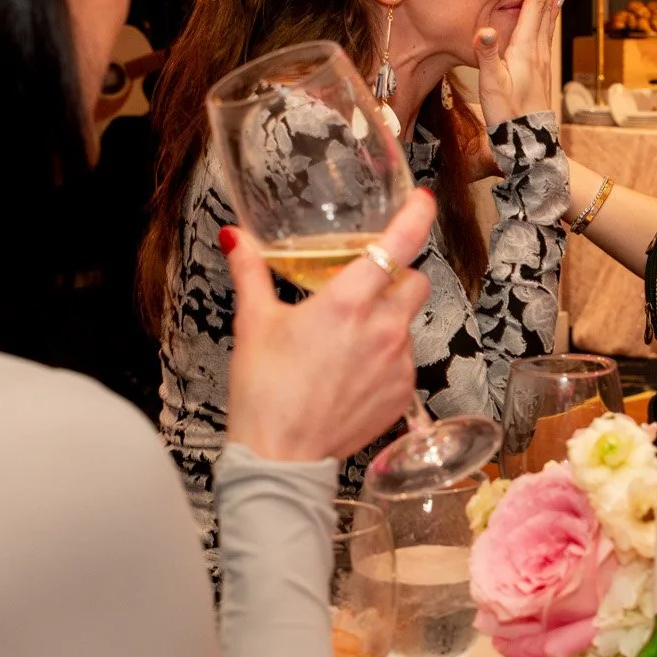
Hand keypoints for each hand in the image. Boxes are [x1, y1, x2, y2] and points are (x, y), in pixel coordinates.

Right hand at [223, 190, 436, 461]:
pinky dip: (387, 358)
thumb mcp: (254, 323)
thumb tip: (234, 237)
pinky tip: (353, 373)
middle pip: (416, 281)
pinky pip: (407, 361)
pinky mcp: (404, 394)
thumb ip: (251, 272)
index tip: (422, 198)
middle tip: (364, 288)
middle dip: (398, 277)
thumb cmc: (264, 391)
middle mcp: (383, 328)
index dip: (417, 215)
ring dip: (388, 321)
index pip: (399, 243)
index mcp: (347, 302)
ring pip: (410, 323)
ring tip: (347, 342)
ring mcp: (399, 363)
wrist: (281, 458)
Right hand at [474, 0, 567, 126]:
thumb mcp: (492, 85)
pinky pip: (546, 30)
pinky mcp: (540, 66)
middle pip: (546, 4)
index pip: (536, 5)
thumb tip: (484, 30)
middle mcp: (537, 48)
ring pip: (548, 16)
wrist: (528, 140)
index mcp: (525, 47)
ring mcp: (541, 57)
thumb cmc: (507, 113)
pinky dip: (549, 13)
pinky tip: (553, 10)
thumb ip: (487, 56)